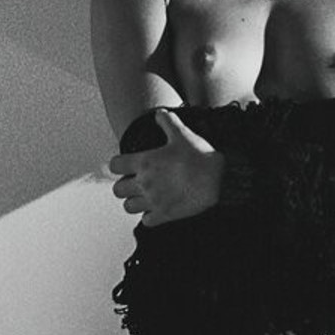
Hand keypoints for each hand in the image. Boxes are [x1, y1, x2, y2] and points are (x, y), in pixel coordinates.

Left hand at [109, 110, 224, 226]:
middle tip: (135, 182)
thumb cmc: (200, 156)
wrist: (219, 180)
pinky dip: (149, 216)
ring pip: (128, 207)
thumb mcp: (182, 134)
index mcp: (145, 162)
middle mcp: (144, 183)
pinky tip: (158, 207)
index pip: (115, 166)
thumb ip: (168, 122)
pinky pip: (146, 221)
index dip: (118, 164)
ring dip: (134, 201)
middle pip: (117, 190)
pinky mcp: (164, 215)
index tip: (126, 164)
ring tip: (145, 196)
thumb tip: (159, 113)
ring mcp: (153, 201)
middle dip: (124, 185)